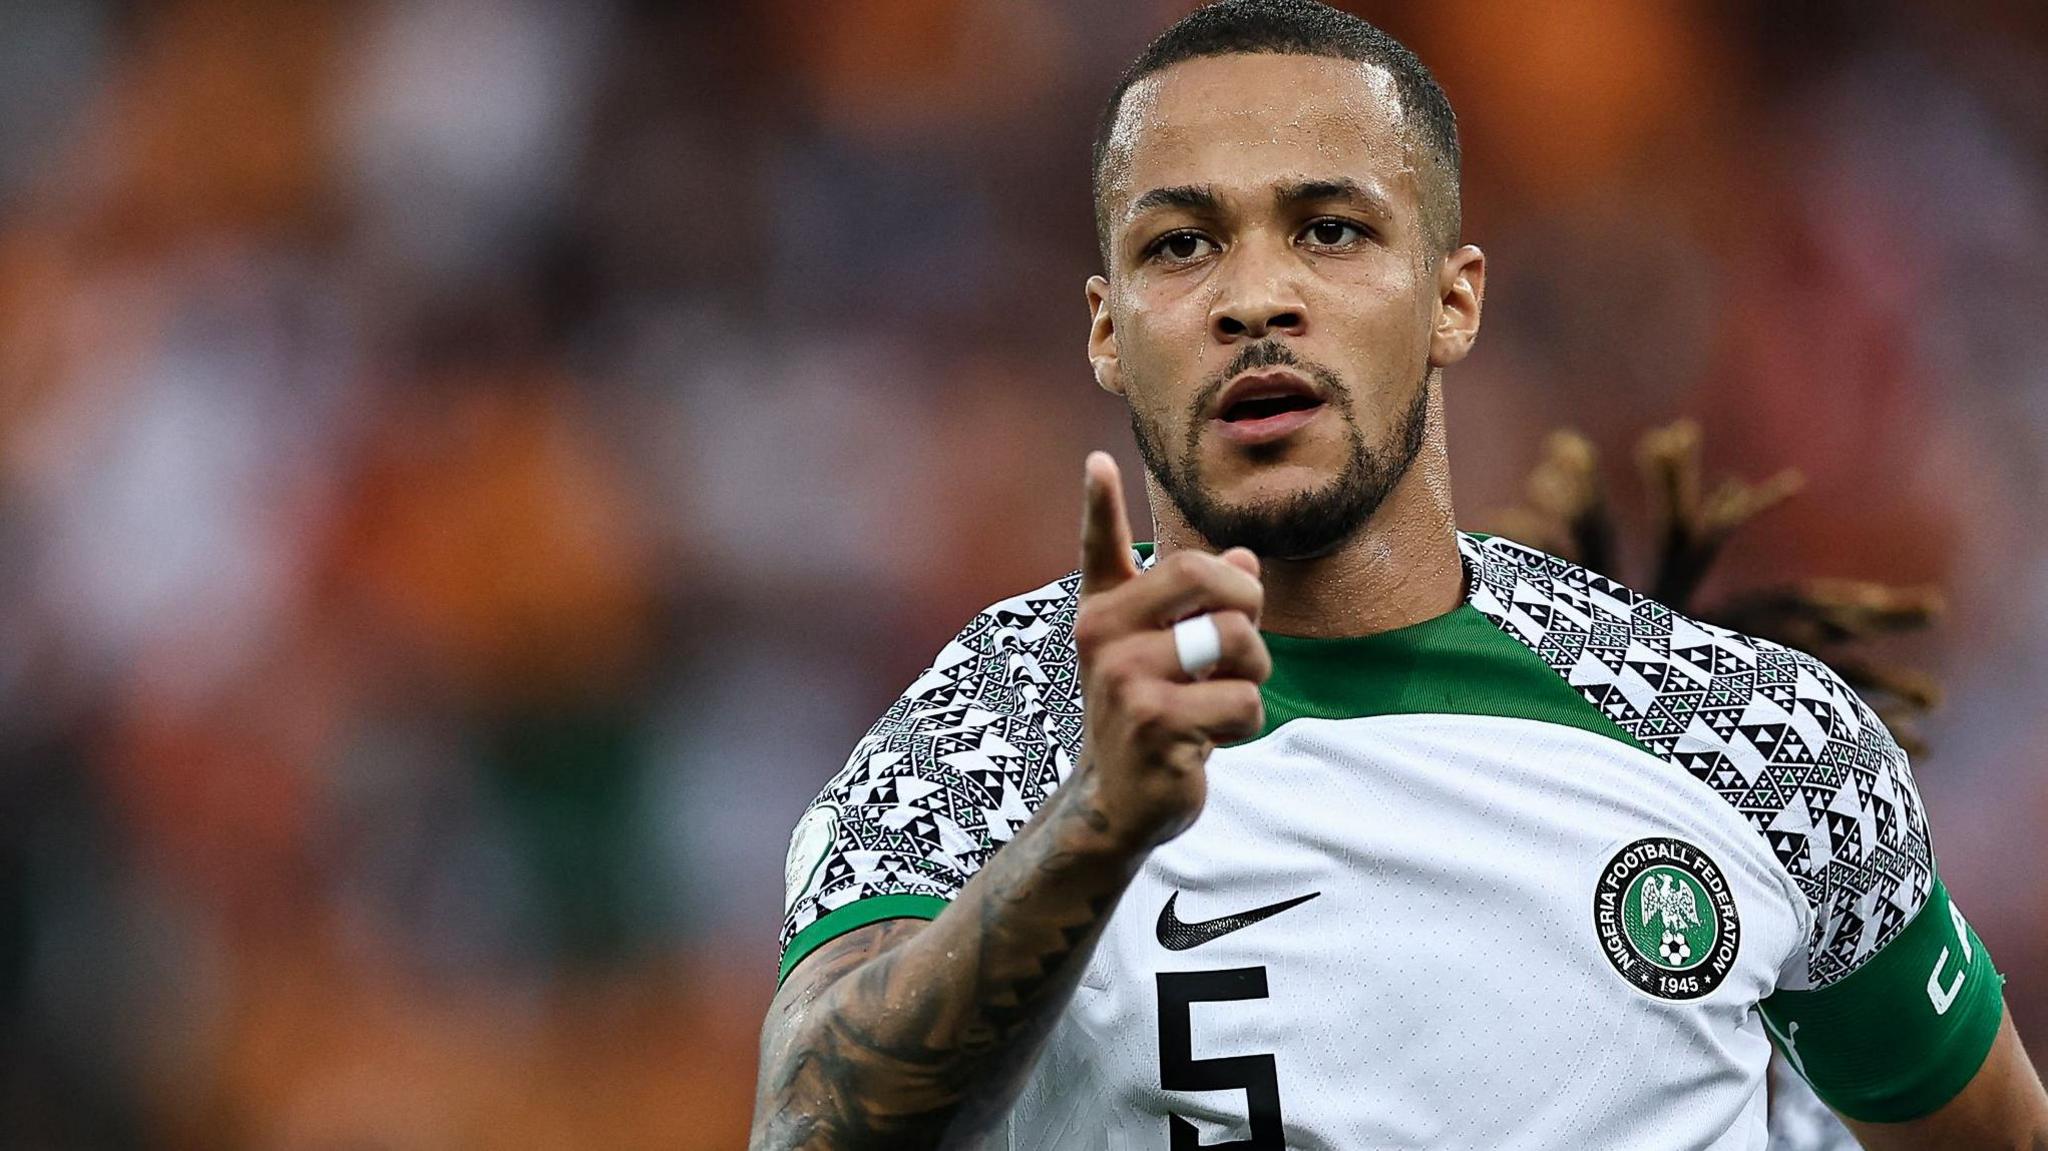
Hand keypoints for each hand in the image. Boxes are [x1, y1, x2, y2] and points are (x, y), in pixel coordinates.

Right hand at [1071, 452, 1270, 850]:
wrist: (1116, 802)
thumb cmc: (1150, 715)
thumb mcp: (1167, 656)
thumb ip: (1200, 608)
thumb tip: (1246, 560)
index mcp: (1104, 612)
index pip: (1100, 547)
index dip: (1099, 503)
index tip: (1097, 462)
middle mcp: (1103, 636)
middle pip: (1201, 574)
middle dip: (1246, 602)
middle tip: (1242, 641)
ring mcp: (1125, 679)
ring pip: (1235, 641)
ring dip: (1252, 674)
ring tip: (1220, 699)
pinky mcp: (1154, 723)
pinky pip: (1243, 702)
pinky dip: (1244, 724)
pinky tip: (1209, 741)